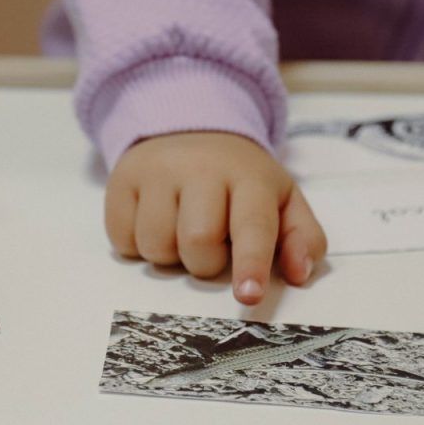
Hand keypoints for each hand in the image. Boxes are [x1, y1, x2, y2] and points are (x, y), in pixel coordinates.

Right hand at [105, 131, 326, 304]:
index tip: (248, 295)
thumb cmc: (241, 181)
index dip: (251, 264)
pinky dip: (138, 246)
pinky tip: (156, 222)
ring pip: (156, 245)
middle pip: (198, 242)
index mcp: (248, 176)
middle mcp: (200, 168)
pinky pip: (123, 239)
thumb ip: (302, 237)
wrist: (190, 129)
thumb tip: (299, 274)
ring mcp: (156, 171)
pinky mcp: (121, 179)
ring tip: (183, 232)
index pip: (252, 225)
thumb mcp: (282, 200)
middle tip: (212, 246)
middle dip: (205, 263)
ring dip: (171, 257)